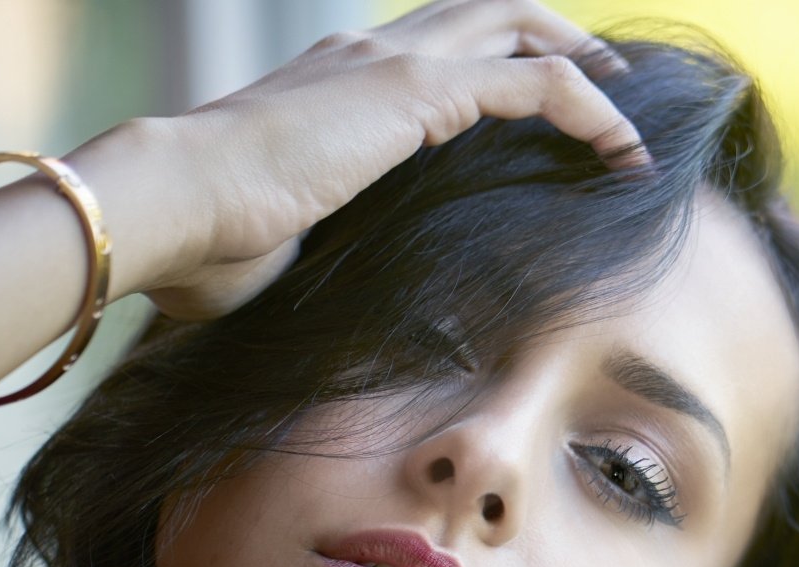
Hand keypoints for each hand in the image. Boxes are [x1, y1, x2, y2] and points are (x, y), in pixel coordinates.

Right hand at [68, 0, 644, 320]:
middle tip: (604, 83)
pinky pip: (536, 84)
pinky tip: (623, 152)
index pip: (431, 48)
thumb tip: (329, 305)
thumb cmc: (202, 243)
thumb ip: (316, 249)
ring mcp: (391, 62)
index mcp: (332, 82)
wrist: (170, 205)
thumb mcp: (278, 244)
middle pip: (483, 12)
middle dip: (551, 38)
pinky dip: (591, 109)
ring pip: (518, 24)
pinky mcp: (416, 92)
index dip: (489, 65)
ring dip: (584, 62)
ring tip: (628, 116)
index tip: (530, 112)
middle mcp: (365, 53)